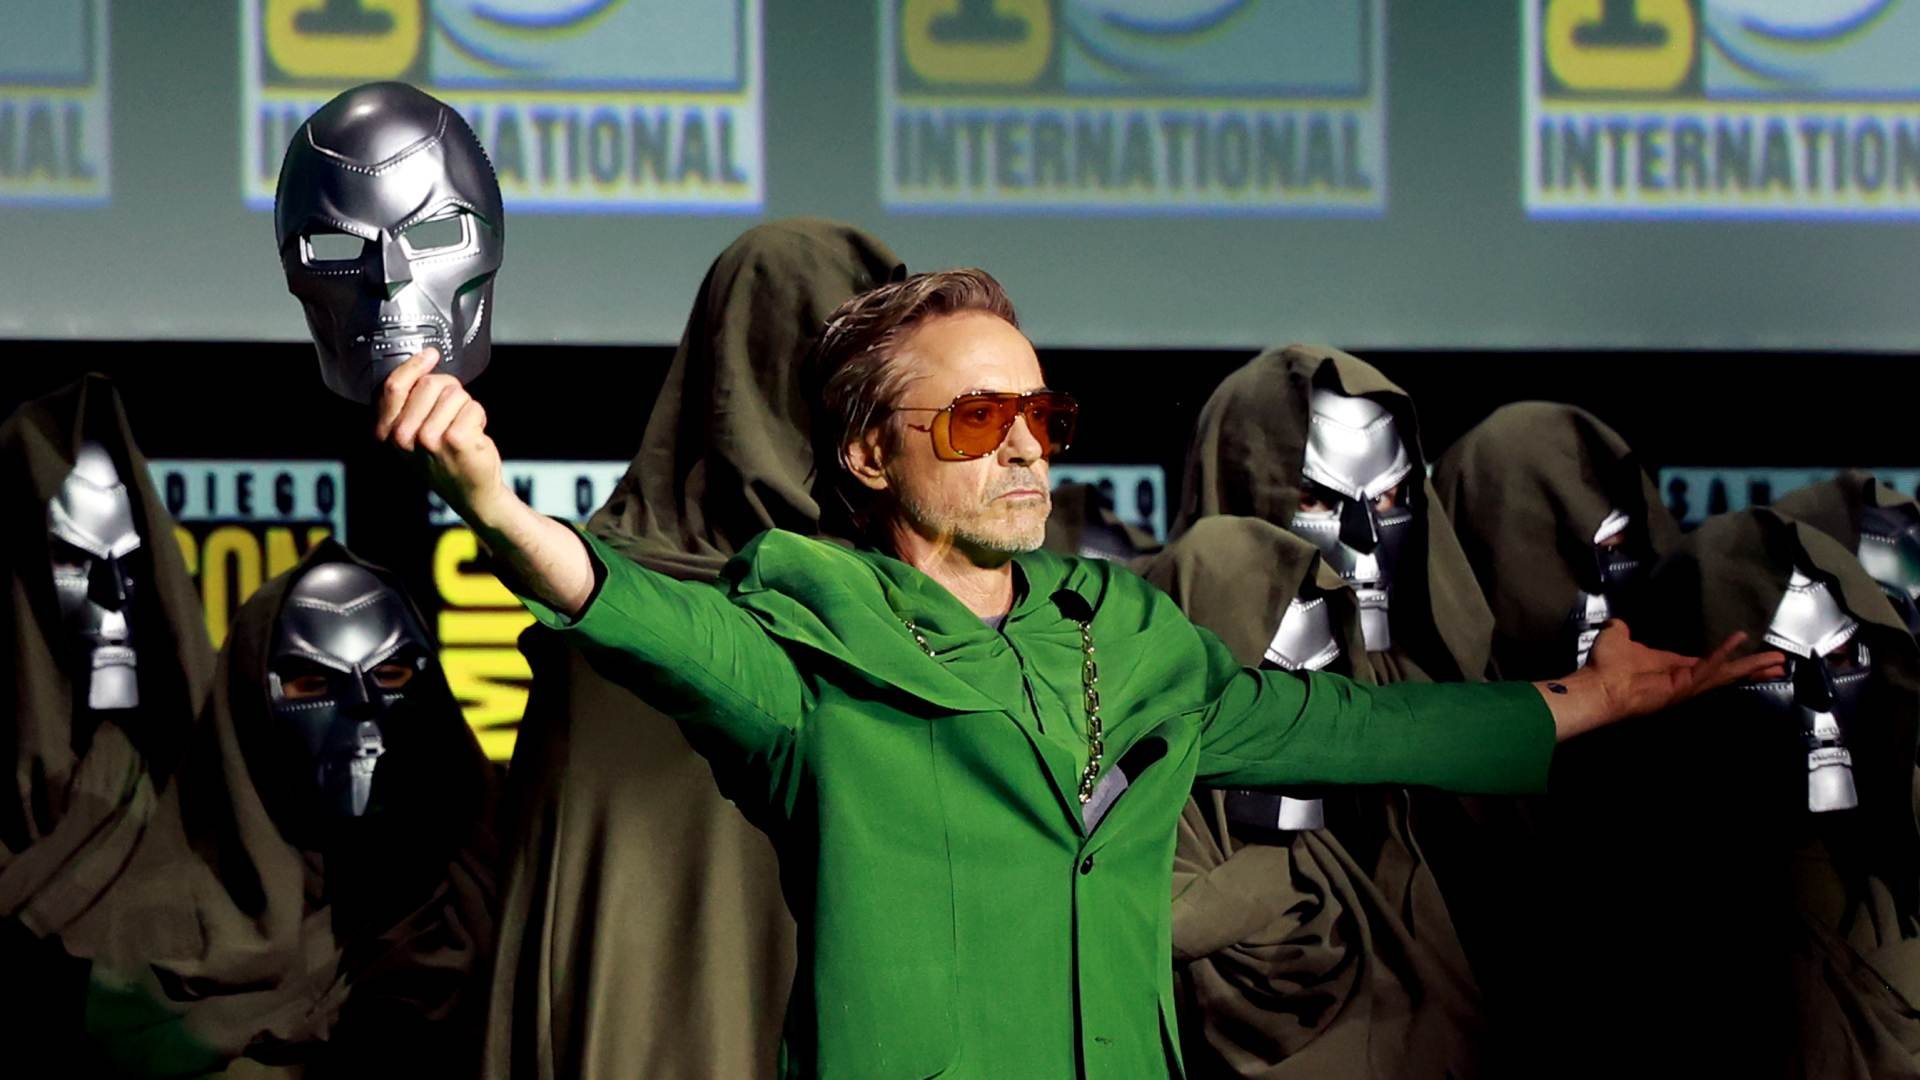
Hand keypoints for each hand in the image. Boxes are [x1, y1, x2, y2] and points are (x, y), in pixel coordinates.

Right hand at [374, 349, 506, 522]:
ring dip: (465, 406)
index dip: (413, 366)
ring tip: (462, 427)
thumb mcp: (413, 434)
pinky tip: (474, 435)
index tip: (430, 355)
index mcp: (387, 433)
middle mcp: (403, 437)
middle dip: (448, 389)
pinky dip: (478, 416)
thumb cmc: (444, 459)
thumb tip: (425, 361)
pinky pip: (472, 406)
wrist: (470, 492)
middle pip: (428, 384)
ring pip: (454, 394)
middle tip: (454, 411)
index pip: (393, 387)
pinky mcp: (456, 439)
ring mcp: (429, 438)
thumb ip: (409, 403)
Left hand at [1540, 619, 1786, 740]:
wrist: (1595, 685)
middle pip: (1727, 672)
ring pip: (1725, 674)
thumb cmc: (1605, 665)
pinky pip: (1706, 668)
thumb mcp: (1617, 637)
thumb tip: (1619, 622)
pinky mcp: (1682, 686)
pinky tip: (1740, 642)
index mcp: (1675, 668)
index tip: (1750, 652)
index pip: (1711, 663)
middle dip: (1753, 667)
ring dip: (1751, 666)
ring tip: (1778, 660)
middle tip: (1781, 662)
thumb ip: (1623, 630)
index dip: (1732, 658)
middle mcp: (1685, 678)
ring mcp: (1686, 685)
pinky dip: (1722, 655)